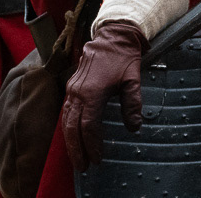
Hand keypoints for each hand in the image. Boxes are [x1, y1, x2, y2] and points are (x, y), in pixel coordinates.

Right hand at [61, 21, 146, 170]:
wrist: (113, 34)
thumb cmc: (124, 56)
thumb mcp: (133, 79)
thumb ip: (133, 104)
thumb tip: (134, 127)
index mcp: (93, 92)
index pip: (89, 126)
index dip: (92, 144)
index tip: (98, 158)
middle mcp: (78, 91)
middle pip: (72, 127)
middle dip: (77, 149)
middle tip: (83, 166)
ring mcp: (72, 88)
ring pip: (66, 120)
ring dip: (70, 140)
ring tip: (76, 157)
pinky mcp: (71, 85)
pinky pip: (65, 110)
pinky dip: (67, 126)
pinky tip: (72, 136)